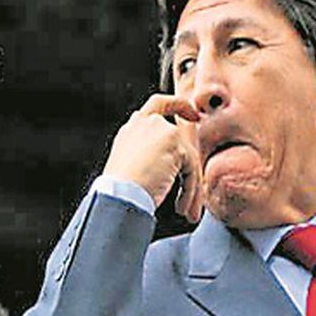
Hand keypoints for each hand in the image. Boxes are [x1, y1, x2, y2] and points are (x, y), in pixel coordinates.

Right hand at [102, 94, 204, 221]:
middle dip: (191, 168)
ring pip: (188, 158)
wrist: (119, 195)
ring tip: (186, 210)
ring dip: (190, 188)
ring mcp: (161, 129)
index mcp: (132, 128)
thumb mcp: (131, 165)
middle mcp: (145, 122)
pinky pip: (192, 169)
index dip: (178, 105)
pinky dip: (191, 191)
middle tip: (196, 197)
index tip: (194, 115)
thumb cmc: (120, 189)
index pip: (157, 104)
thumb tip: (176, 163)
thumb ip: (150, 153)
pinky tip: (182, 208)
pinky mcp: (174, 143)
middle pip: (181, 138)